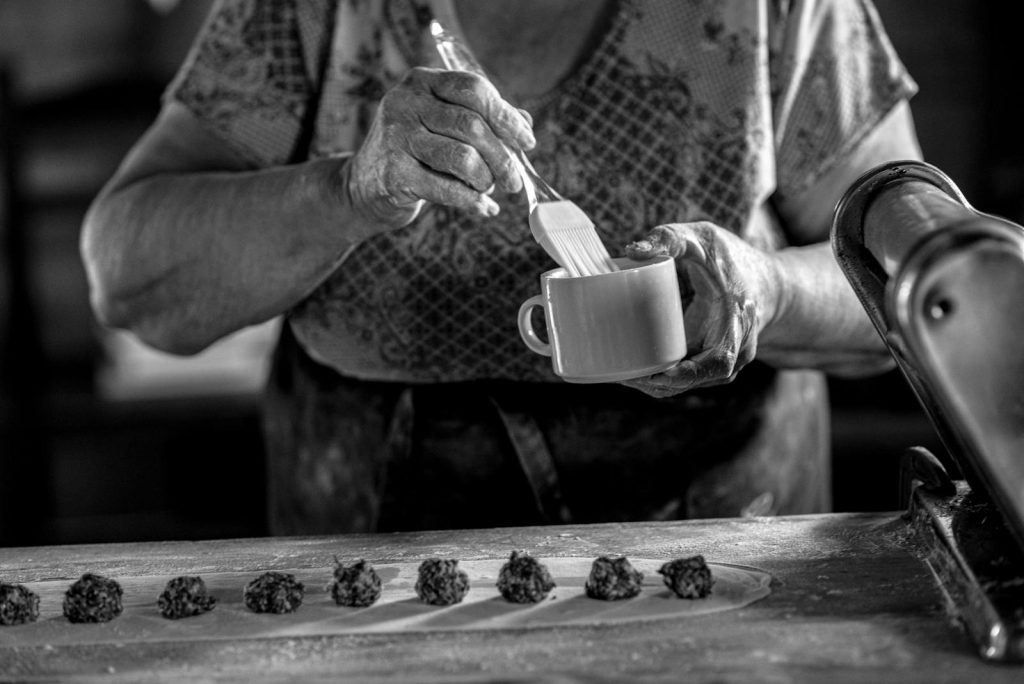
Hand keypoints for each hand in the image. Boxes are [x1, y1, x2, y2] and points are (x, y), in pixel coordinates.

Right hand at [346, 67, 534, 228]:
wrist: (364, 185)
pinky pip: (448, 189)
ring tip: (487, 189)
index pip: (474, 89)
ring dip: (485, 180)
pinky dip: (473, 203)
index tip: (527, 142)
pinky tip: (484, 209)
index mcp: (422, 82)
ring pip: (463, 158)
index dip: (506, 116)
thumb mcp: (444, 126)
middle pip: (472, 125)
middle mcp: (406, 103)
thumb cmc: (415, 153)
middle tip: (513, 181)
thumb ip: (482, 120)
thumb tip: (524, 124)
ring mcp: (396, 137)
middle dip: (502, 157)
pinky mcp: (394, 173)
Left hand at [622, 222, 782, 396]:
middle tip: (620, 374)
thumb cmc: (734, 260)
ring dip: (654, 384)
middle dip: (657, 382)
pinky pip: (684, 378)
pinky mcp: (707, 363)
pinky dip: (659, 378)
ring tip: (618, 372)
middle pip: (695, 380)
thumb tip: (633, 249)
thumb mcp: (704, 239)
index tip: (659, 374)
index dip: (690, 373)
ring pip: (687, 384)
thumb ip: (671, 239)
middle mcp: (735, 351)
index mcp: (737, 323)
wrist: (767, 285)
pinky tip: (631, 371)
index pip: (719, 361)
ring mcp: (722, 362)